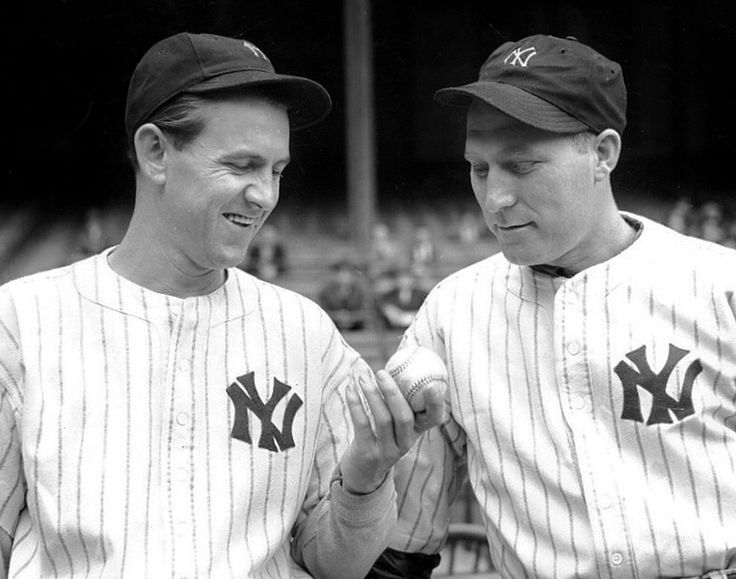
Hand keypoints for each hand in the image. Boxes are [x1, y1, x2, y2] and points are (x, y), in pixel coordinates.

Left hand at [339, 370, 445, 493]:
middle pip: (405, 416)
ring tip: (362, 378)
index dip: (436, 403)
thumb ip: (400, 396)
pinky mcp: (369, 454)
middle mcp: (407, 442)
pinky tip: (350, 389)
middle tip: (381, 373)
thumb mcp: (395, 421)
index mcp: (418, 431)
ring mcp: (388, 451)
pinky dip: (356, 405)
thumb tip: (399, 358)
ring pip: (383, 420)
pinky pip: (363, 426)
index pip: (435, 418)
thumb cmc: (380, 435)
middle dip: (392, 392)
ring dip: (371, 395)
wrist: (363, 472)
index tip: (433, 385)